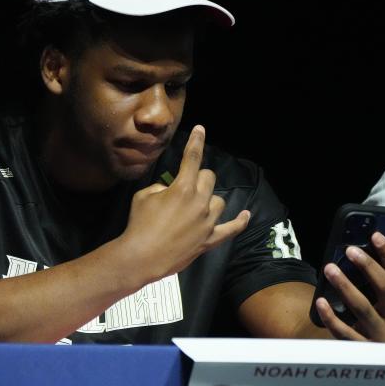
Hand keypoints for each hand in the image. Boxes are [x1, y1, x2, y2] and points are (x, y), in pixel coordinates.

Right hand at [112, 126, 250, 287]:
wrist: (142, 256)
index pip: (192, 157)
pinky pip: (232, 228)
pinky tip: (245, 215)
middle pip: (209, 178)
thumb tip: (170, 191)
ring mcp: (208, 222)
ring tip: (196, 206)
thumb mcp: (143, 197)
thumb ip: (161, 188)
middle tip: (185, 185)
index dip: (196, 141)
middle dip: (198, 177)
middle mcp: (199, 202)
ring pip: (219, 201)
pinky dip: (240, 221)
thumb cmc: (139, 224)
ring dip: (208, 199)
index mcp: (182, 188)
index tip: (200, 129)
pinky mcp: (210, 239)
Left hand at [314, 231, 384, 341]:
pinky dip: (331, 316)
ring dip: (345, 286)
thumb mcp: (381, 303)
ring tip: (329, 268)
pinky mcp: (364, 349)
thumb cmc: (375, 321)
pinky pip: (345, 332)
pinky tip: (320, 301)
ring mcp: (382, 334)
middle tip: (349, 250)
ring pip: (364, 308)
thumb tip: (354, 250)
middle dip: (368, 267)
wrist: (377, 361)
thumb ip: (372, 282)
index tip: (375, 235)